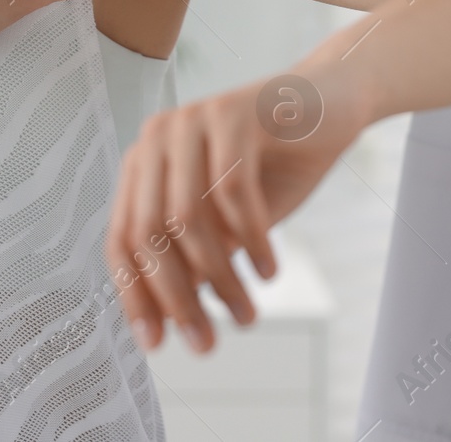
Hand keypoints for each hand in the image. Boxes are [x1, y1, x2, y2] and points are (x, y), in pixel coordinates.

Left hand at [104, 75, 357, 354]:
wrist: (329, 105)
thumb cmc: (272, 166)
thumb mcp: (225, 223)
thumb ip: (193, 258)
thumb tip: (170, 322)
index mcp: (143, 163)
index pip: (121, 239)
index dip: (135, 295)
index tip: (158, 345)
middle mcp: (156, 138)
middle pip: (149, 234)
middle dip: (177, 298)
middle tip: (206, 343)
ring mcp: (191, 121)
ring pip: (188, 219)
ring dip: (219, 279)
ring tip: (247, 315)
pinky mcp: (231, 113)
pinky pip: (233, 193)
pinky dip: (252, 240)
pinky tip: (269, 270)